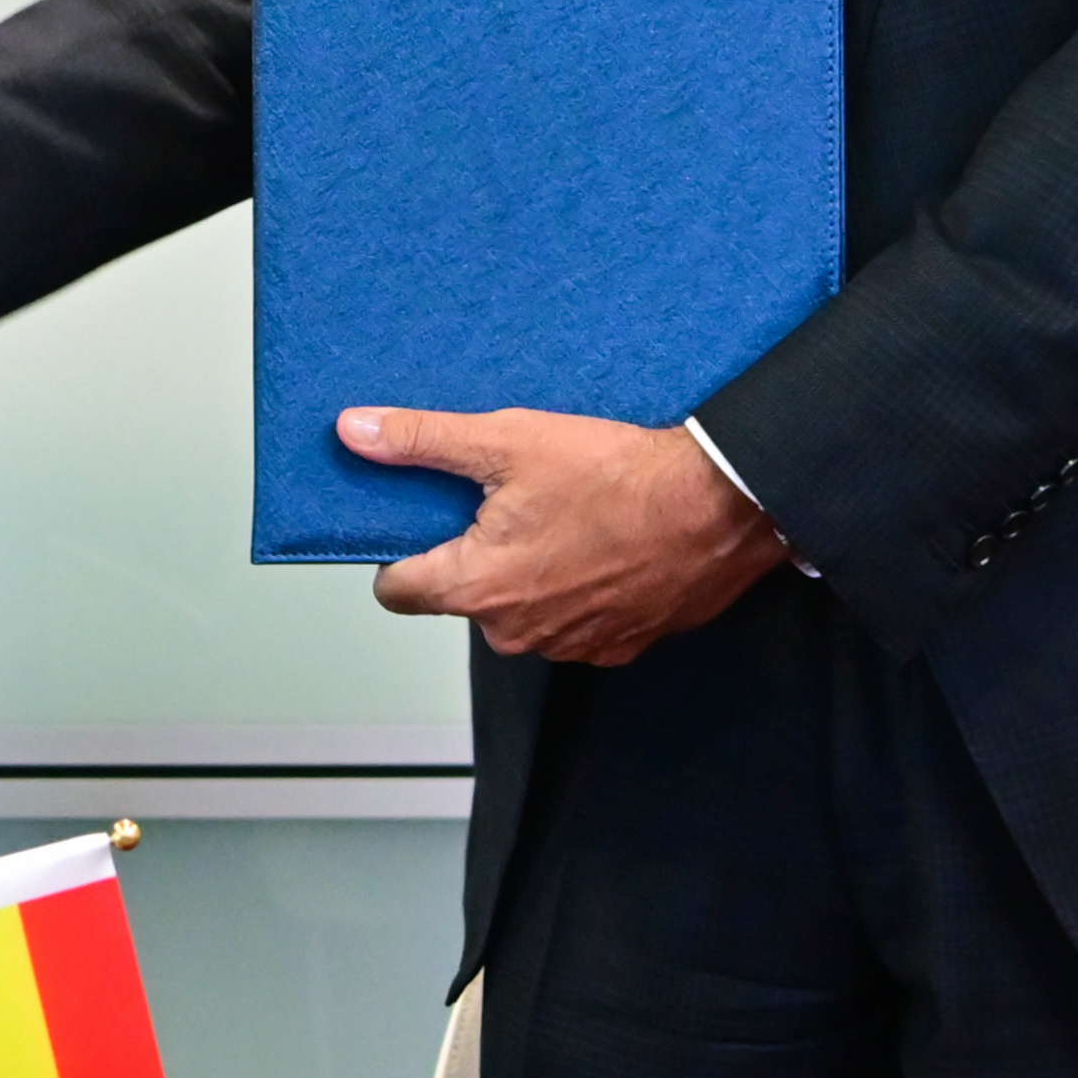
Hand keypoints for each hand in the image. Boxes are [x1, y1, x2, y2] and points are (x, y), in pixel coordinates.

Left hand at [346, 408, 787, 664]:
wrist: (721, 507)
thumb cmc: (619, 478)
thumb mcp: (507, 442)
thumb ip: (422, 441)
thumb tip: (356, 431)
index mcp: (477, 589)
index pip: (396, 592)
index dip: (399, 554)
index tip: (421, 524)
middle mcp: (517, 633)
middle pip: (462, 596)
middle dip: (475, 553)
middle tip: (509, 501)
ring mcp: (570, 645)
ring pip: (520, 609)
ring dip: (530, 572)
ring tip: (563, 518)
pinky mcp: (618, 646)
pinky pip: (573, 620)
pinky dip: (578, 588)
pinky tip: (600, 545)